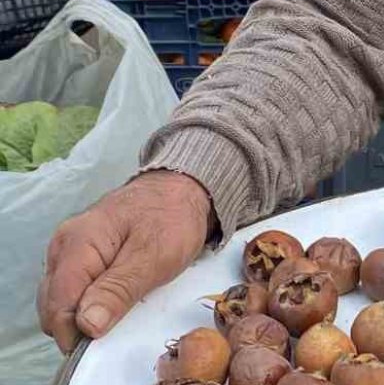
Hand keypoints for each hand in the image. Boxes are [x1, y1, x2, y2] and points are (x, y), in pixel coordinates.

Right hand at [38, 171, 211, 352]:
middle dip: (81, 322)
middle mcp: (63, 247)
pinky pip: (77, 288)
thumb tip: (86, 325)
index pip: (58, 304)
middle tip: (121, 320)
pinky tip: (118, 296)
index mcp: (77, 245)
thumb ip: (118, 290)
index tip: (102, 342)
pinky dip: (93, 300)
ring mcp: (69, 251)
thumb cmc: (172, 218)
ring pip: (64, 299)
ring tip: (125, 303)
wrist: (183, 187)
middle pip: (55, 305)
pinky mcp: (82, 256)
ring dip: (88, 312)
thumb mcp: (155, 257)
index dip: (76, 331)